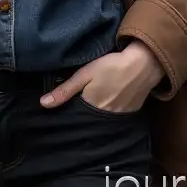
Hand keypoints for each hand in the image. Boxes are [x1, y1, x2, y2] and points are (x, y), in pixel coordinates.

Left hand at [39, 40, 163, 113]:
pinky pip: (115, 118)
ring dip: (95, 117)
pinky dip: (110, 114)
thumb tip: (43, 104)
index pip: (75, 119)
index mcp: (91, 108)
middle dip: (81, 118)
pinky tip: (108, 104)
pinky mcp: (131, 113)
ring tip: (91, 108)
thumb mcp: (85, 74)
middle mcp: (104, 118)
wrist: (143, 64)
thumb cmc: (111, 66)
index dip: (68, 116)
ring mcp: (119, 118)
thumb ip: (65, 90)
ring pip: (101, 121)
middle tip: (76, 110)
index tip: (60, 115)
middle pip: (88, 121)